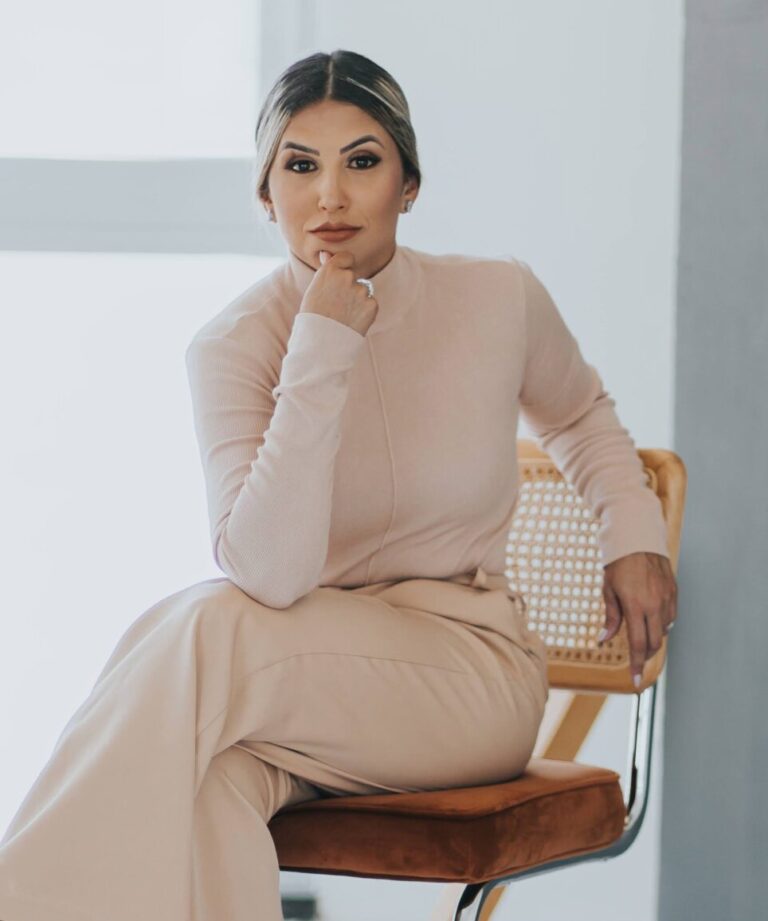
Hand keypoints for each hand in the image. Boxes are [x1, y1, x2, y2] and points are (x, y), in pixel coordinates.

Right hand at [298, 250, 379, 335]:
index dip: (344, 269)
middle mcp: (347, 277)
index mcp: (330, 270)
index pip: (347, 258)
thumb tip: (326, 253)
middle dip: (349, 288)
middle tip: (337, 305)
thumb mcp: (315, 289)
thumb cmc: (313, 316)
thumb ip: (326, 270)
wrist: (322, 342)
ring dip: (357, 300)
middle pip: (354, 277)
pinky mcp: (372, 305)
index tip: (338, 282)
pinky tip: (353, 320)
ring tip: (344, 315)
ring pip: (363, 291)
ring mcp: (361, 291)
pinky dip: (365, 311)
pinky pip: (371, 303)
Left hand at [598, 551, 677, 688]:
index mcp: (635, 606)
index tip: (635, 681)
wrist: (638, 539)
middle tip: (636, 660)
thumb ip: (611, 617)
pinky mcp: (674, 592)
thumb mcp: (608, 590)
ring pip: (664, 631)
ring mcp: (667, 599)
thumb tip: (604, 639)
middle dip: (644, 655)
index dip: (636, 665)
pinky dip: (662, 625)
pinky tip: (652, 621)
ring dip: (653, 638)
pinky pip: (671, 617)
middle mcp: (654, 605)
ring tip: (641, 635)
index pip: (637, 644)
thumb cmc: (618, 564)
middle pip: (654, 643)